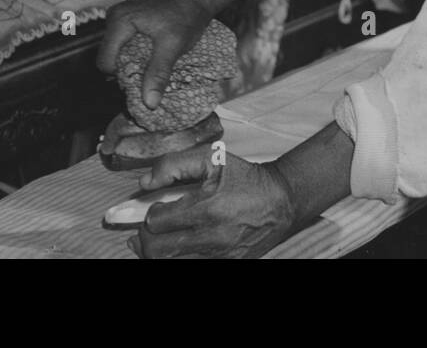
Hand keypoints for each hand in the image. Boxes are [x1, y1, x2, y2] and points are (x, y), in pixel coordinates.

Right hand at [97, 0, 212, 112]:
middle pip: (110, 56)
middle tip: (150, 75)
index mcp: (119, 21)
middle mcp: (115, 16)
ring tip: (154, 64)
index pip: (105, 62)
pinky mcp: (131, 16)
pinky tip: (154, 53)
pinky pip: (126, 40)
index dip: (121, 77)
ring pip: (119, 49)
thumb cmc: (187, 16)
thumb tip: (149, 104)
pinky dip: (137, 50)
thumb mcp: (174, 46)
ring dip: (133, 61)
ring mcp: (122, 14)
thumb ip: (158, 73)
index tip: (143, 81)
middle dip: (127, 70)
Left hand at [129, 148, 297, 258]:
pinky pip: (190, 268)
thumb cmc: (246, 178)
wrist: (282, 201)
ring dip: (157, 252)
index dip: (150, 214)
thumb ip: (174, 165)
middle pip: (157, 250)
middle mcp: (212, 237)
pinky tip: (178, 248)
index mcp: (207, 208)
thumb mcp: (212, 158)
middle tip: (152, 227)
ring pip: (169, 263)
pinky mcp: (227, 265)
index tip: (157, 207)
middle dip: (146, 238)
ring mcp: (219, 256)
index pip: (156, 222)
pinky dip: (177, 258)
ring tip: (159, 239)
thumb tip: (144, 183)